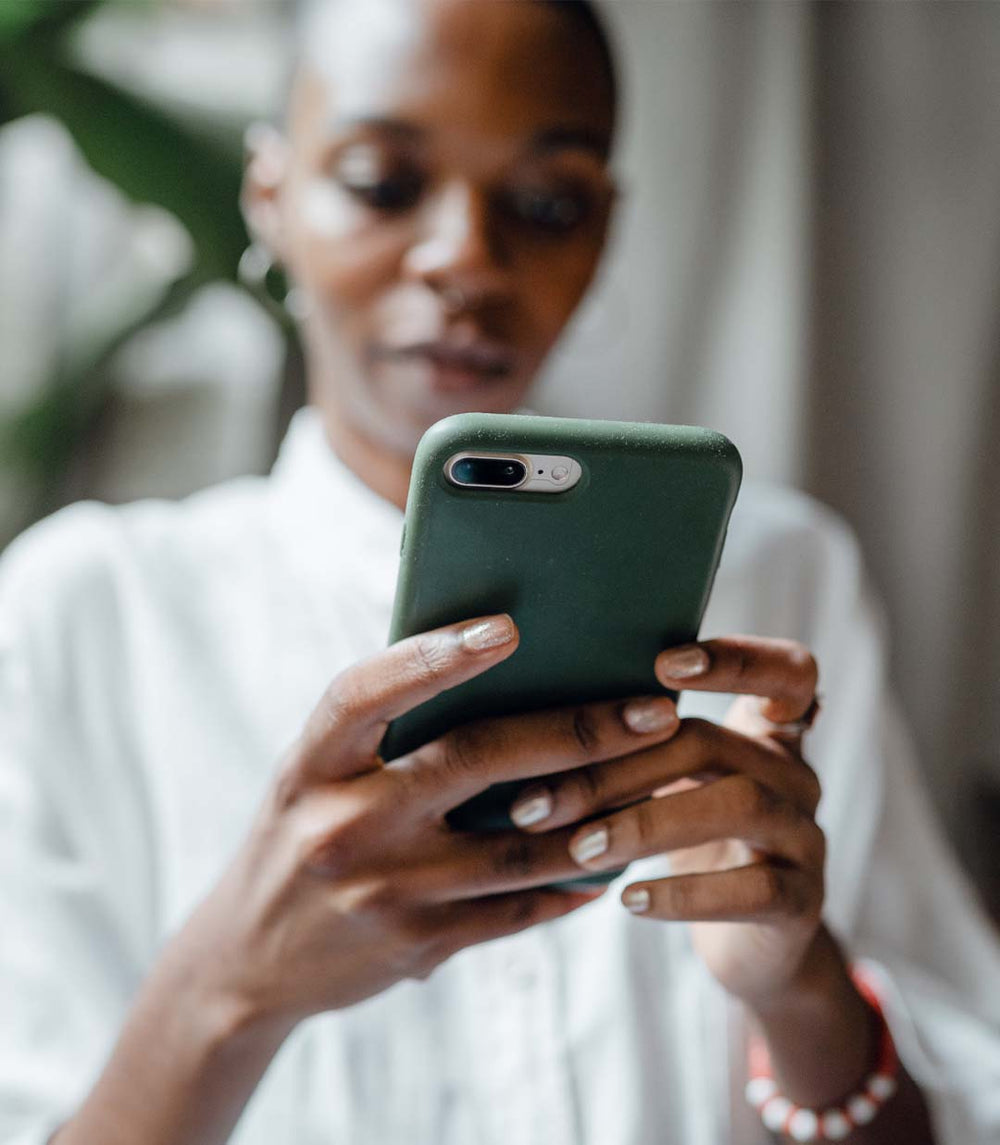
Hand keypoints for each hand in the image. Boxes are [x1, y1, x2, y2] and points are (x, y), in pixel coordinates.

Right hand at [161, 613, 683, 1032]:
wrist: (246, 962)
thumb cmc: (299, 834)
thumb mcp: (315, 774)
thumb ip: (385, 731)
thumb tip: (499, 669)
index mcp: (312, 765)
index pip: (368, 694)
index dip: (435, 656)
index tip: (509, 627)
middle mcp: (342, 825)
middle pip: (475, 761)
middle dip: (577, 730)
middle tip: (653, 710)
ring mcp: (382, 892)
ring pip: (518, 847)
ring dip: (600, 813)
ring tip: (661, 778)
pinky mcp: (416, 945)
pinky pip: (515, 911)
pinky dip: (571, 884)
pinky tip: (614, 859)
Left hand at [508, 635, 824, 1006]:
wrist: (751, 945)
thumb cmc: (690, 840)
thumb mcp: (672, 782)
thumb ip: (636, 740)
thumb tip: (527, 712)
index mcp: (766, 731)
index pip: (786, 670)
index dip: (736, 659)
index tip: (663, 663)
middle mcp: (795, 773)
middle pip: (713, 743)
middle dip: (619, 767)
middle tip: (540, 801)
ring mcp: (806, 836)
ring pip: (739, 805)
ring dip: (646, 823)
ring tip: (580, 848)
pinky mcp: (803, 901)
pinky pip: (753, 888)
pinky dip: (684, 893)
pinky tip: (628, 900)